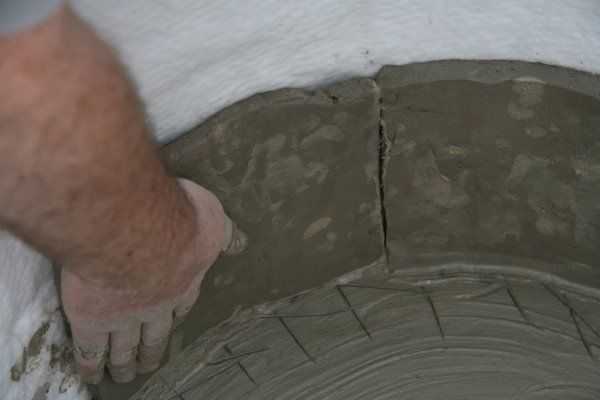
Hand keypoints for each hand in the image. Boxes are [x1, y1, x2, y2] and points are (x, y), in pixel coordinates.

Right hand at [61, 179, 246, 383]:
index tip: (175, 322)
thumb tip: (240, 243)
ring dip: (124, 362)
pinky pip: (90, 347)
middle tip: (150, 363)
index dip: (178, 314)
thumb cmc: (177, 218)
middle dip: (153, 350)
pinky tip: (91, 373)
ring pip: (124, 346)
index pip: (183, 303)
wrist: (135, 228)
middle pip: (156, 333)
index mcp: (184, 280)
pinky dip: (90, 363)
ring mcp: (124, 314)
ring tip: (124, 373)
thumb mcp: (212, 218)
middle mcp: (156, 303)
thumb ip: (224, 233)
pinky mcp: (91, 317)